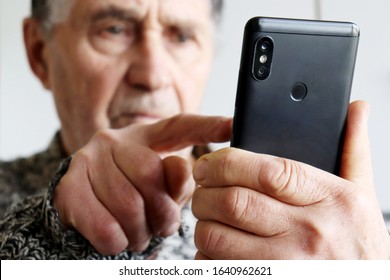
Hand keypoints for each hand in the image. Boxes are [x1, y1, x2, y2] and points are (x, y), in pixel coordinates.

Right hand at [53, 114, 231, 254]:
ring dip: (140, 231)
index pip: (179, 126)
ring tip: (141, 233)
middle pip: (149, 175)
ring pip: (126, 205)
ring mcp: (87, 160)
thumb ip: (178, 180)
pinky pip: (104, 226)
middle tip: (162, 226)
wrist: (85, 205)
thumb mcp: (162, 187)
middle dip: (162, 212)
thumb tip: (185, 169)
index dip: (207, 126)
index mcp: (145, 135)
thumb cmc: (133, 193)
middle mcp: (113, 140)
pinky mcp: (68, 188)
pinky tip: (121, 237)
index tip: (233, 125)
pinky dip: (119, 242)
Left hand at [192, 101, 389, 258]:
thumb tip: (356, 109)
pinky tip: (219, 248)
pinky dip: (207, 255)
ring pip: (217, 236)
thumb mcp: (363, 195)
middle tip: (203, 189)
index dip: (226, 163)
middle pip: (233, 202)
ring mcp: (286, 264)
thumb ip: (354, 150)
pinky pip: (217, 267)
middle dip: (204, 192)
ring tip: (210, 218)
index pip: (267, 171)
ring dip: (203, 224)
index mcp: (330, 199)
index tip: (209, 163)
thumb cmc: (360, 246)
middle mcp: (308, 232)